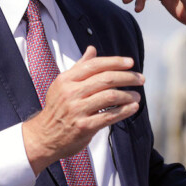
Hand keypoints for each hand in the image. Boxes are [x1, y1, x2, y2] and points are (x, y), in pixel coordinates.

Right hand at [22, 46, 142, 174]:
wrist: (44, 136)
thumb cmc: (57, 108)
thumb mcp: (63, 84)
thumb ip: (80, 67)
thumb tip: (92, 49)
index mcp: (66, 79)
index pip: (95, 65)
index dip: (115, 62)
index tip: (130, 62)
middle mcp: (71, 92)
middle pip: (106, 79)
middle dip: (127, 77)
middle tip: (140, 78)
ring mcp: (77, 110)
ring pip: (110, 96)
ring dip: (128, 95)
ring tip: (136, 95)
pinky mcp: (84, 127)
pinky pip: (109, 116)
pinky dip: (124, 110)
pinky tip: (133, 107)